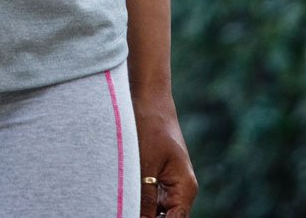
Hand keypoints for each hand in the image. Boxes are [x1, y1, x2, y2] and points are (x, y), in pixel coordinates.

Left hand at [134, 89, 197, 217]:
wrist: (149, 99)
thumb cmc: (149, 127)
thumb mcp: (144, 166)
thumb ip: (144, 198)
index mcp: (185, 188)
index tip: (129, 216)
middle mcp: (182, 189)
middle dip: (147, 217)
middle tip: (122, 210)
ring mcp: (171, 184)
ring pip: (158, 211)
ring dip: (141, 209)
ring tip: (121, 205)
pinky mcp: (159, 177)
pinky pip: (151, 198)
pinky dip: (139, 201)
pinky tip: (122, 199)